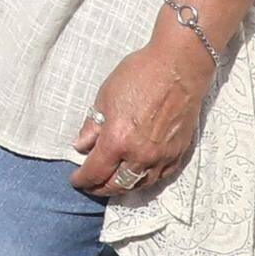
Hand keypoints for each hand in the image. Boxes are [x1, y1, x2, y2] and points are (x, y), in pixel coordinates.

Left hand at [69, 35, 215, 201]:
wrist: (178, 67)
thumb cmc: (140, 75)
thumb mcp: (105, 97)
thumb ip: (92, 126)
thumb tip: (81, 146)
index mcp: (117, 141)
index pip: (95, 172)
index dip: (82, 180)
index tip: (75, 180)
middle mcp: (139, 155)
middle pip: (116, 185)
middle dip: (100, 188)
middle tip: (91, 185)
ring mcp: (161, 157)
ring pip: (138, 185)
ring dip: (122, 187)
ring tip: (112, 182)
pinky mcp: (178, 153)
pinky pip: (160, 177)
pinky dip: (145, 180)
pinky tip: (138, 175)